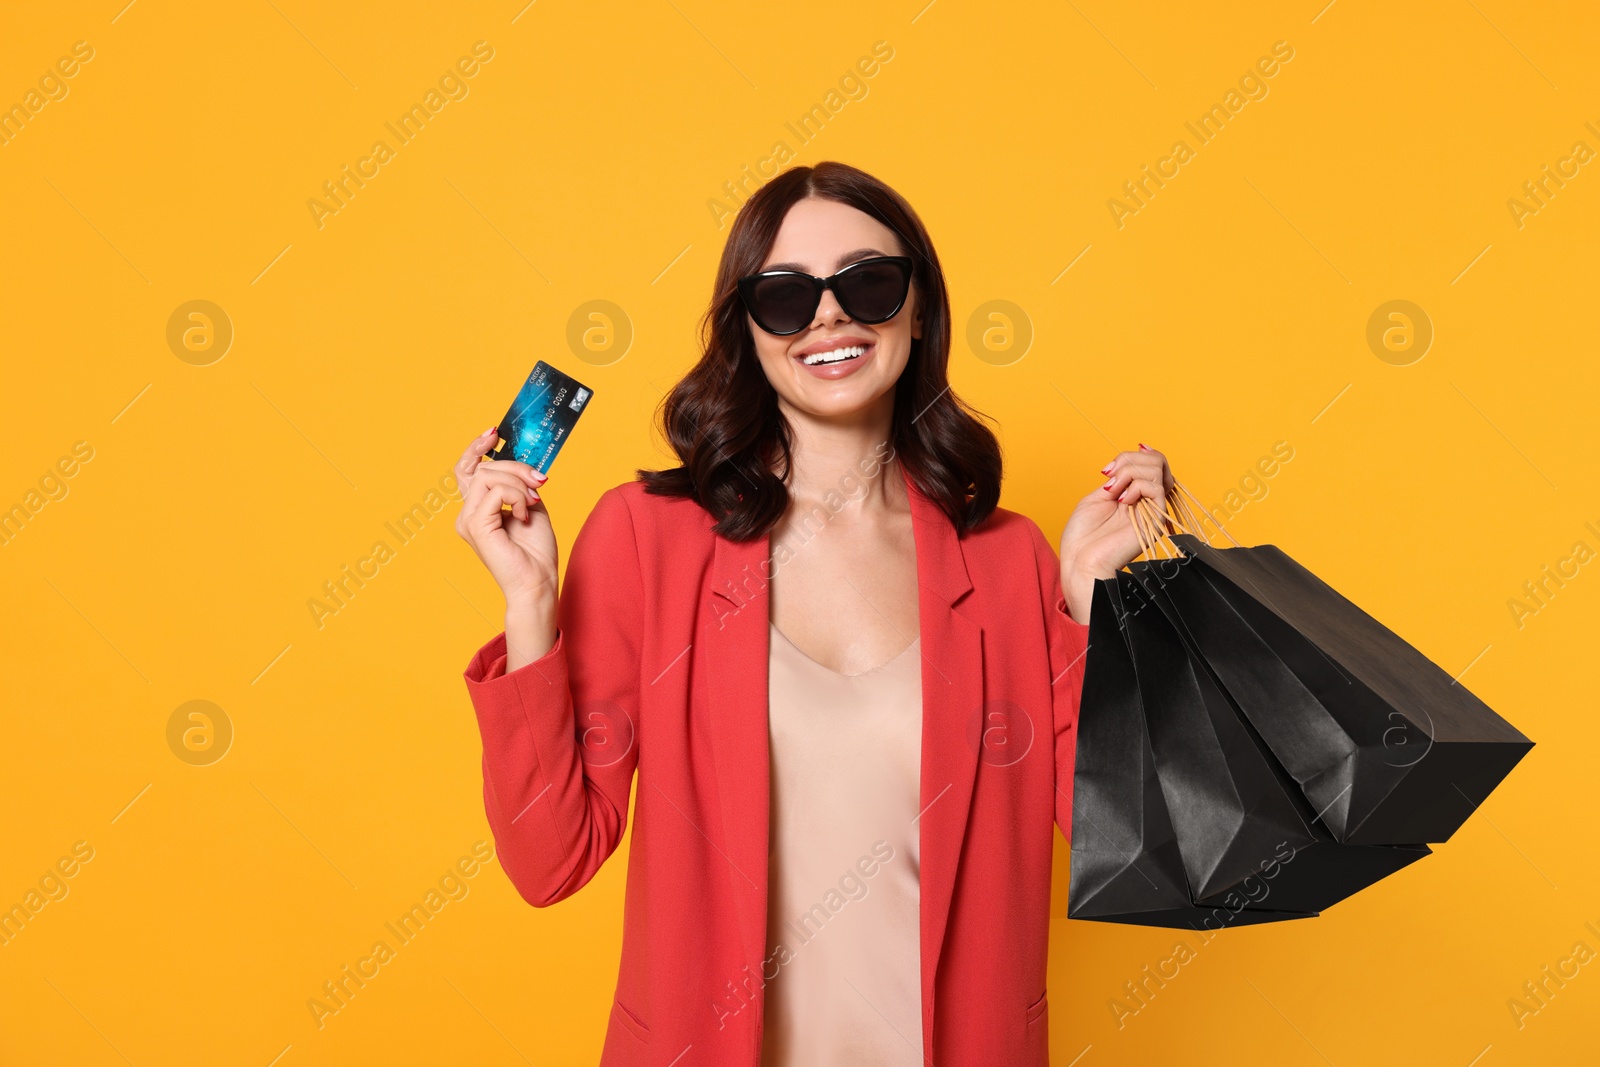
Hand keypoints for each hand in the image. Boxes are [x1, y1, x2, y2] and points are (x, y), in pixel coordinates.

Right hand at [454, 429, 559, 666]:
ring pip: (488, 476)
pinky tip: (525, 514)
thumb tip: (520, 463)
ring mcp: (468, 520)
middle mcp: (467, 513)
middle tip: (539, 480)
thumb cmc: (535, 552)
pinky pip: (495, 491)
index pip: (467, 469)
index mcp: (477, 509)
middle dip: (515, 466)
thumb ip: (519, 484)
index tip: (493, 432)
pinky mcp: (475, 525)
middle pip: (482, 468)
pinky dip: (516, 497)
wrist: (538, 582)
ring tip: (532, 503)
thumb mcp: (530, 506)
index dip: (476, 448)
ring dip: (518, 483)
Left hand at [1058, 443, 1174, 624]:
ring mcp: (1153, 510)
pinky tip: (1122, 501)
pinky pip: (1155, 487)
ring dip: (1128, 473)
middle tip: (1109, 482)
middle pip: (1157, 460)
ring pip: (1157, 469)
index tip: (1106, 470)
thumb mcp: (1097, 496)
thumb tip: (1134, 457)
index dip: (1129, 456)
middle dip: (1128, 461)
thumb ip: (1118, 478)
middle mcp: (1147, 501)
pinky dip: (1135, 486)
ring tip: (1112, 492)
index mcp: (1135, 495)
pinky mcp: (1156, 520)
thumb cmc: (1083, 537)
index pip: (1149, 461)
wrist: (1080, 562)